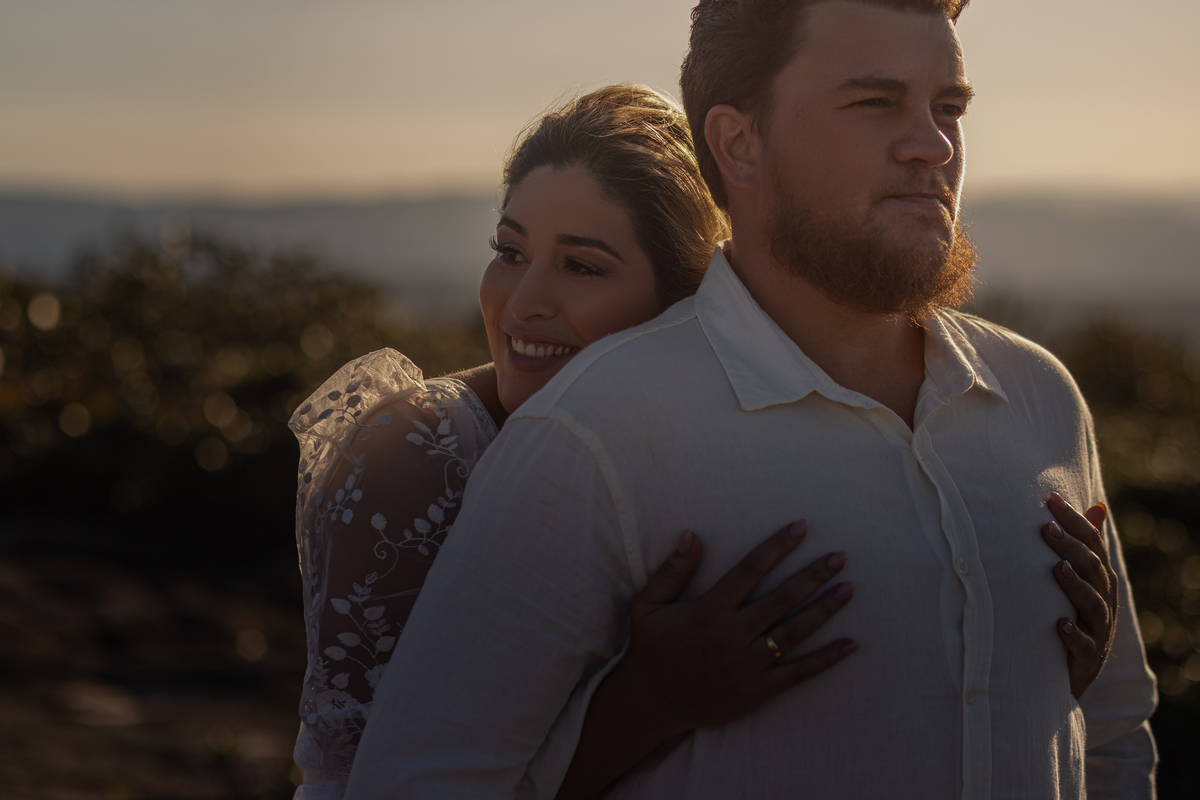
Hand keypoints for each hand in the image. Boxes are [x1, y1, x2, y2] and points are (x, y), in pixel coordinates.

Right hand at [618, 521, 856, 738]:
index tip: (802, 527)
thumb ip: (671, 570)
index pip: (750, 569)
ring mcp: (746, 666)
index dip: (777, 546)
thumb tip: (691, 533)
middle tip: (841, 556)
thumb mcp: (647, 605)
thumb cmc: (650, 649)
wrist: (649, 704)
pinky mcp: (756, 692)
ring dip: (824, 609)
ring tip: (849, 588)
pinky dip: (826, 659)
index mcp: (708, 610)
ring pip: (794, 632)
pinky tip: (851, 643)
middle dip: (813, 575)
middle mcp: (731, 636)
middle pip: (781, 599)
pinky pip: (798, 674)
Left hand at [1042, 493, 1117, 700]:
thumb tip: (1097, 505)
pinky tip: (1060, 623)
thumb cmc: (1072, 615)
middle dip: (1071, 546)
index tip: (1051, 498)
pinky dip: (1073, 634)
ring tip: (1056, 567)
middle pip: (1093, 569)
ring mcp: (1098, 630)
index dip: (1075, 521)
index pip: (1093, 545)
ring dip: (1075, 585)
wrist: (1067, 672)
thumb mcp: (1080, 580)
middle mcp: (1104, 602)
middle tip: (1046, 527)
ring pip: (1093, 604)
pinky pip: (1083, 645)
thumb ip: (1087, 545)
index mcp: (1101, 580)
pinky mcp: (1088, 657)